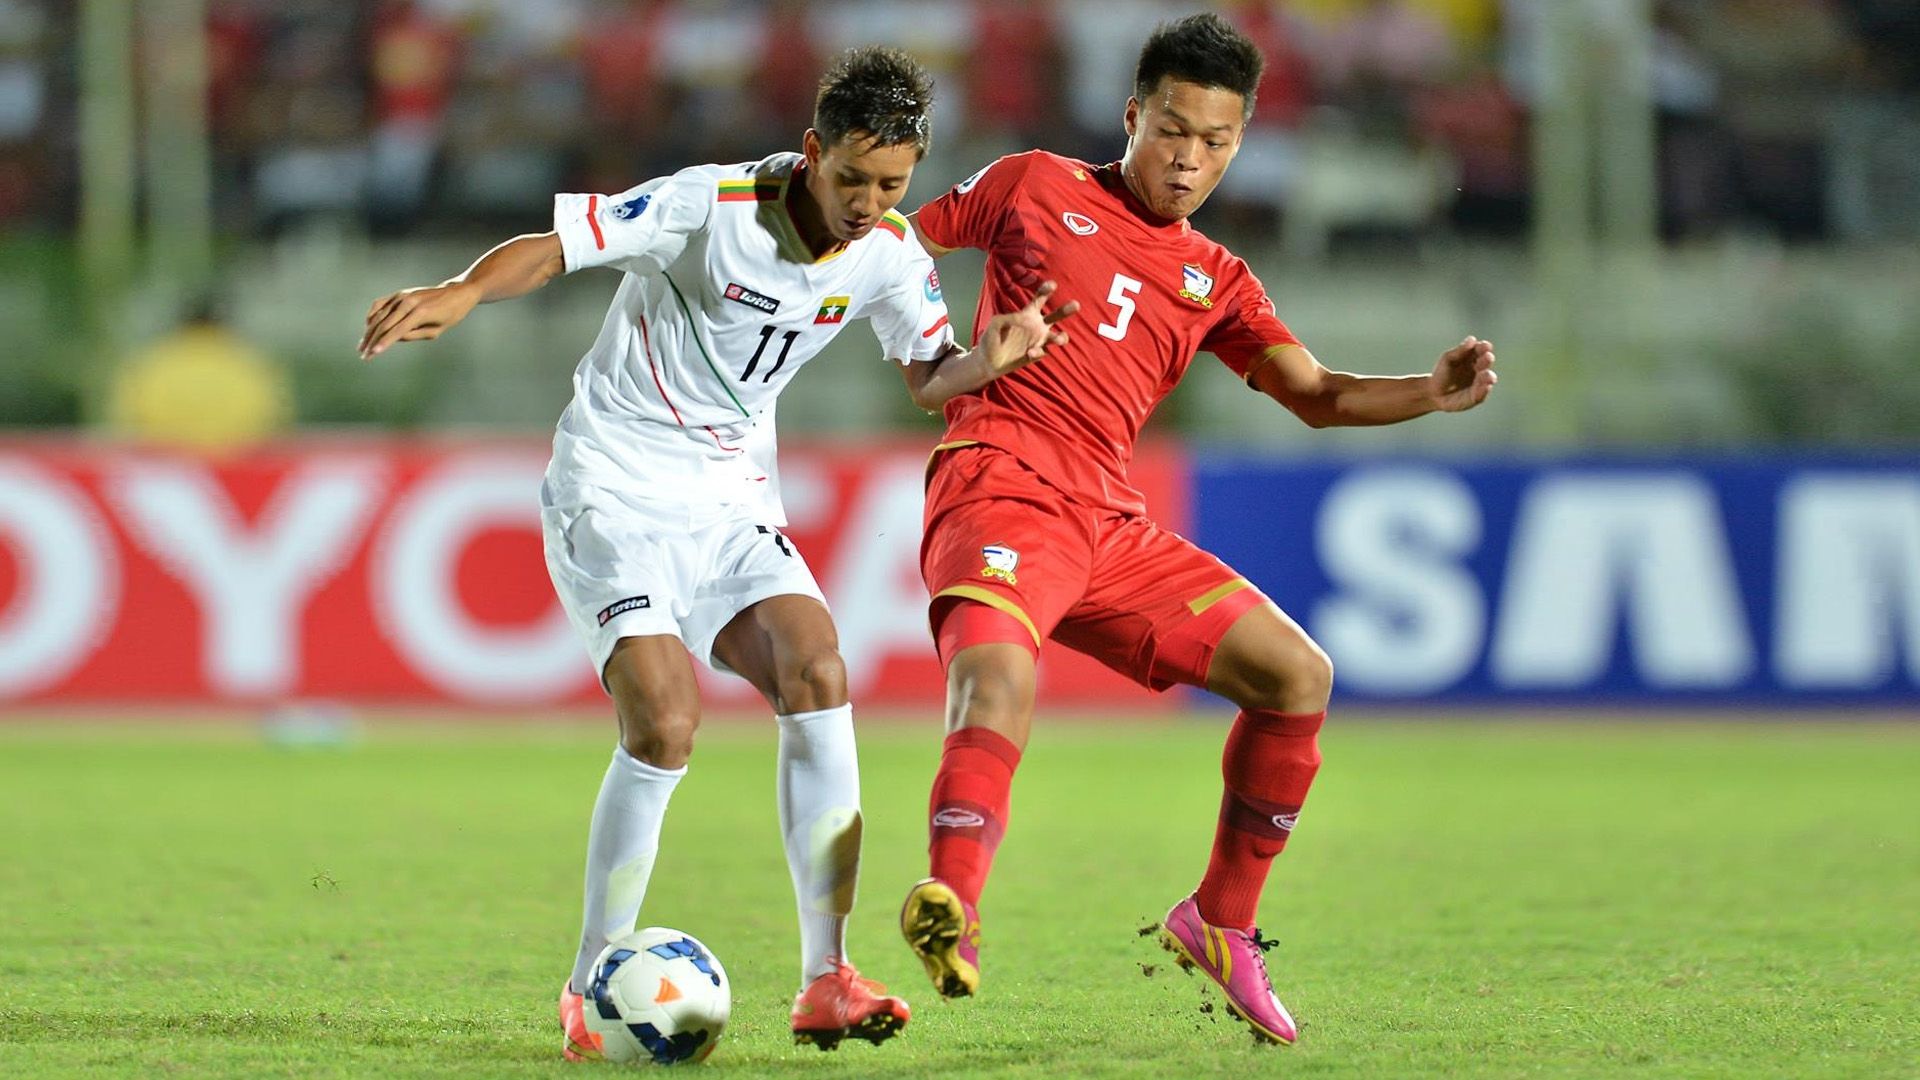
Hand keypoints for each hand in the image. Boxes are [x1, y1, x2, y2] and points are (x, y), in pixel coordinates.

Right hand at [358, 282, 480, 358]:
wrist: (456, 293)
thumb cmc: (450, 315)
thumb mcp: (436, 330)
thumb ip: (414, 335)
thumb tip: (393, 339)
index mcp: (420, 313)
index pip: (397, 331)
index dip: (384, 343)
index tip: (372, 354)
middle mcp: (408, 302)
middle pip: (384, 324)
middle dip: (372, 341)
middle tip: (364, 355)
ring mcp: (402, 296)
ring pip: (379, 315)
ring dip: (369, 332)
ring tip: (362, 346)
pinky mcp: (399, 293)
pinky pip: (380, 304)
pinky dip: (372, 315)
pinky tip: (367, 327)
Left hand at [980, 280, 1077, 375]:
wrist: (988, 361)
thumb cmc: (991, 338)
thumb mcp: (996, 323)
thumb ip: (1008, 317)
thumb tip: (1022, 318)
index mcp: (1028, 314)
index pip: (1040, 300)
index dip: (1046, 291)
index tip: (1053, 284)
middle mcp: (1036, 326)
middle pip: (1056, 316)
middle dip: (1066, 310)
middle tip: (1076, 305)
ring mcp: (1038, 341)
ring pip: (1057, 337)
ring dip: (1061, 337)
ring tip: (1059, 339)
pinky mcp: (1035, 355)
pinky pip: (1043, 352)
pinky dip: (1038, 352)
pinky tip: (1029, 352)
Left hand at [1430, 336, 1496, 411]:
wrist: (1433, 392)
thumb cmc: (1442, 372)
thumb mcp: (1448, 358)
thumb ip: (1460, 350)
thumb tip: (1472, 339)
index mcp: (1474, 357)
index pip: (1482, 350)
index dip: (1484, 347)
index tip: (1485, 346)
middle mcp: (1480, 369)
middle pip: (1486, 363)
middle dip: (1487, 360)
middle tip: (1487, 357)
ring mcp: (1479, 383)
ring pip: (1488, 379)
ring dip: (1488, 376)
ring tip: (1486, 374)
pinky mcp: (1476, 396)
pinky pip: (1481, 394)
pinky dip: (1484, 390)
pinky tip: (1486, 386)